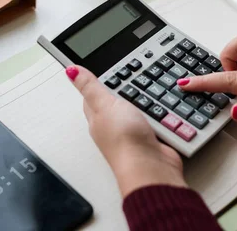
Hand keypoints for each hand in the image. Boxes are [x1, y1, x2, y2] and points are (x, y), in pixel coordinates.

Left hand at [66, 66, 185, 196]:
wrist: (150, 166)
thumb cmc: (124, 139)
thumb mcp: (105, 103)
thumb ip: (90, 86)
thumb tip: (70, 71)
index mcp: (98, 116)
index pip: (94, 95)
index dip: (100, 81)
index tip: (108, 69)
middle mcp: (114, 126)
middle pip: (120, 101)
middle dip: (130, 90)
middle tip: (137, 77)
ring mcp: (134, 133)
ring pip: (141, 110)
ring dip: (149, 102)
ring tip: (154, 92)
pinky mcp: (152, 139)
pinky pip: (158, 121)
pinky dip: (163, 116)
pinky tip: (165, 111)